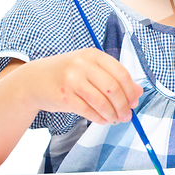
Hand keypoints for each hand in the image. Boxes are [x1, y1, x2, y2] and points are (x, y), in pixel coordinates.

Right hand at [21, 48, 143, 124]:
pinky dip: (99, 118)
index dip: (130, 90)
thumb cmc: (68, 73)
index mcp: (93, 55)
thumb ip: (114, 77)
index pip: (120, 73)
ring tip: (116, 120)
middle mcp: (83, 64)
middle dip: (123, 105)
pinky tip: (103, 119)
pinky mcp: (64, 95)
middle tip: (127, 116)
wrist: (35, 79)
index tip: (135, 102)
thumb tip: (139, 91)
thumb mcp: (91, 69)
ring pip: (101, 101)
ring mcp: (72, 79)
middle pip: (113, 88)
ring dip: (112, 114)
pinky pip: (87, 110)